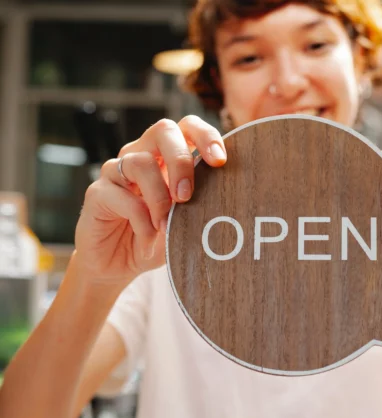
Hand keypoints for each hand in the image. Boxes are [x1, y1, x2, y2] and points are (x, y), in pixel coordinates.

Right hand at [74, 116, 226, 288]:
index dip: (205, 136)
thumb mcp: (186, 224)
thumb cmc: (157, 239)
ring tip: (165, 227)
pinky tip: (148, 239)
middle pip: (164, 130)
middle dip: (181, 160)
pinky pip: (121, 196)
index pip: (188, 127)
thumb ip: (202, 208)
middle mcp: (142, 155)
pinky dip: (141, 221)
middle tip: (186, 195)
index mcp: (169, 157)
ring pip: (140, 162)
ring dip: (159, 198)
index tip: (220, 161)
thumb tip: (224, 204)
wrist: (118, 266)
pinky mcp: (97, 192)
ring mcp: (117, 171)